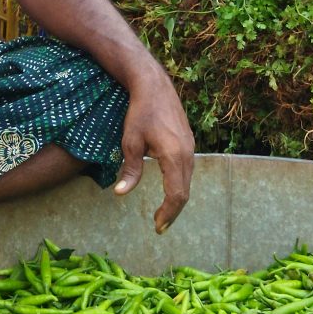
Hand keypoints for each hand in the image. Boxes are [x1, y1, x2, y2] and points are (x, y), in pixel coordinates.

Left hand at [112, 69, 194, 233]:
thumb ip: (130, 170)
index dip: (168, 213)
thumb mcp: (130, 142)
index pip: (176, 194)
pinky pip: (187, 171)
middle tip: (159, 226)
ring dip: (177, 199)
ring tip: (163, 213)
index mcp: (174, 156)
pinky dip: (179, 185)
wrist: (155, 87)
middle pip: (185, 191)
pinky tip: (168, 190)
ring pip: (187, 181)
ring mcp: (191, 147)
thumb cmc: (140, 113)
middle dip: (173, 211)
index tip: (156, 226)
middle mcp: (188, 154)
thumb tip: (121, 194)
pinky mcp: (189, 143)